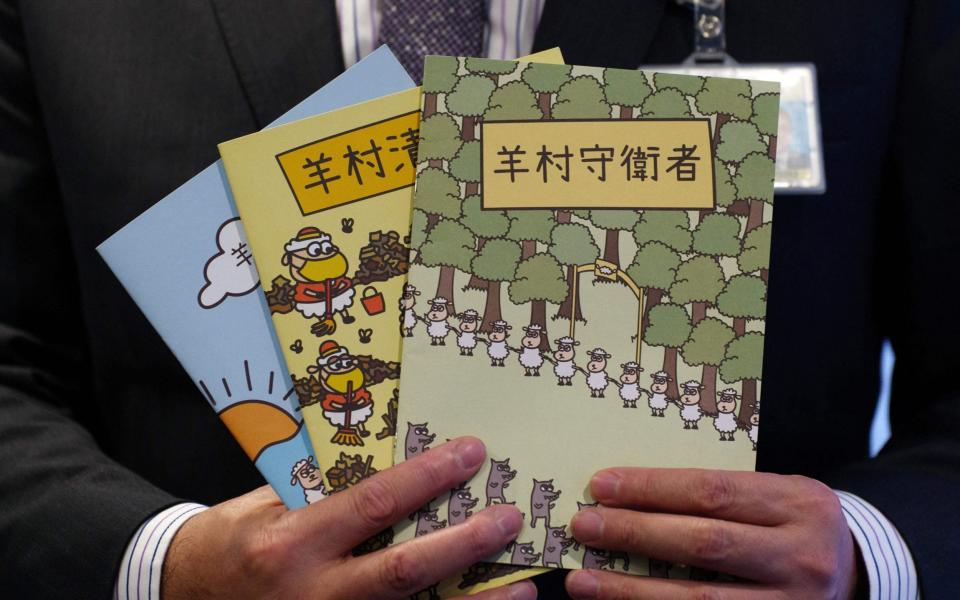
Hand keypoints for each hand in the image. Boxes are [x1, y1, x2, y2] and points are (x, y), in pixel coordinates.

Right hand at [161, 437, 534, 599]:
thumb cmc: (230, 540)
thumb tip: (392, 467)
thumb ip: (325, 490)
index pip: (372, 504)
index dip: (427, 479)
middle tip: (509, 519)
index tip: (471, 454)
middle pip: (401, 571)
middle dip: (462, 546)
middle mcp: (311, 591)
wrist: (180, 594)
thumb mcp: (269, 504)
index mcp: (292, 542)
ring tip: (521, 589)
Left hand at [566, 468, 858, 598]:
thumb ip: (719, 494)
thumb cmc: (795, 524)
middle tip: (584, 526)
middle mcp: (801, 556)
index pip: (712, 490)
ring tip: (583, 580)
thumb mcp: (776, 494)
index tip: (601, 486)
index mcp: (799, 503)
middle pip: (704, 543)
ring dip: (632, 591)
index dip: (652, 488)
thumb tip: (629, 493)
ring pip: (700, 599)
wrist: (857, 575)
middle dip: (636, 534)